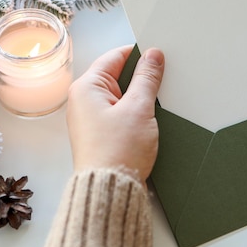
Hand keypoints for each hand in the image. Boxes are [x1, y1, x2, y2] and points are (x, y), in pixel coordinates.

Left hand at [66, 45, 164, 183]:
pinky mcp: (100, 134)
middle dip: (141, 78)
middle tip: (163, 80)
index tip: (159, 55)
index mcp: (86, 88)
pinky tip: (150, 119)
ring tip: (157, 103)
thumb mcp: (139, 108)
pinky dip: (135, 113)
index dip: (139, 54)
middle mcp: (84, 101)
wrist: (110, 191)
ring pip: (121, 96)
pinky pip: (120, 113)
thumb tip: (153, 57)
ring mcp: (91, 118)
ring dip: (140, 98)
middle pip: (117, 76)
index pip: (115, 57)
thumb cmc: (117, 152)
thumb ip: (147, 78)